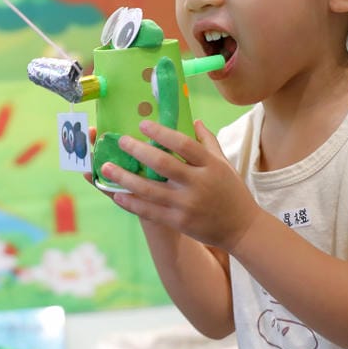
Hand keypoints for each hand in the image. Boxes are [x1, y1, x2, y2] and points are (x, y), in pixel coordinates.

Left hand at [99, 119, 261, 250]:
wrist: (241, 228)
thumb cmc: (232, 192)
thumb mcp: (224, 164)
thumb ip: (208, 141)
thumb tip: (195, 120)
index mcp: (211, 165)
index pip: (184, 144)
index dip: (162, 133)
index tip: (142, 124)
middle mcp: (199, 183)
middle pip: (163, 164)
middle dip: (138, 151)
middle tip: (120, 141)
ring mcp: (187, 204)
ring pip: (150, 189)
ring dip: (125, 178)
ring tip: (106, 167)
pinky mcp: (179, 222)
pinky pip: (150, 211)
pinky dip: (131, 202)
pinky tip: (116, 194)